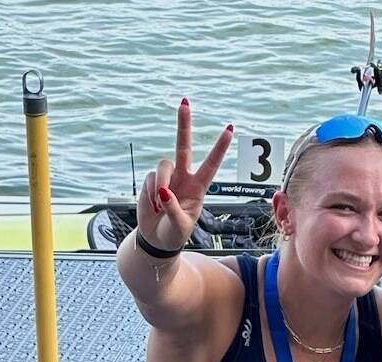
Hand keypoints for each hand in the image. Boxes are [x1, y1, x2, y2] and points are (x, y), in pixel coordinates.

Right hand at [137, 98, 233, 250]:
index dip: (220, 147)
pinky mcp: (153, 180)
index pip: (211, 164)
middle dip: (184, 123)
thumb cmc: (174, 234)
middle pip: (183, 145)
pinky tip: (154, 206)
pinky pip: (151, 178)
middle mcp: (184, 177)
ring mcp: (168, 177)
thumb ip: (173, 208)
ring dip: (161, 183)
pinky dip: (151, 193)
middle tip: (185, 101)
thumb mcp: (179, 226)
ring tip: (160, 205)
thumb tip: (163, 190)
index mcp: (198, 188)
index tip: (230, 128)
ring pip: (164, 164)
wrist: (157, 240)